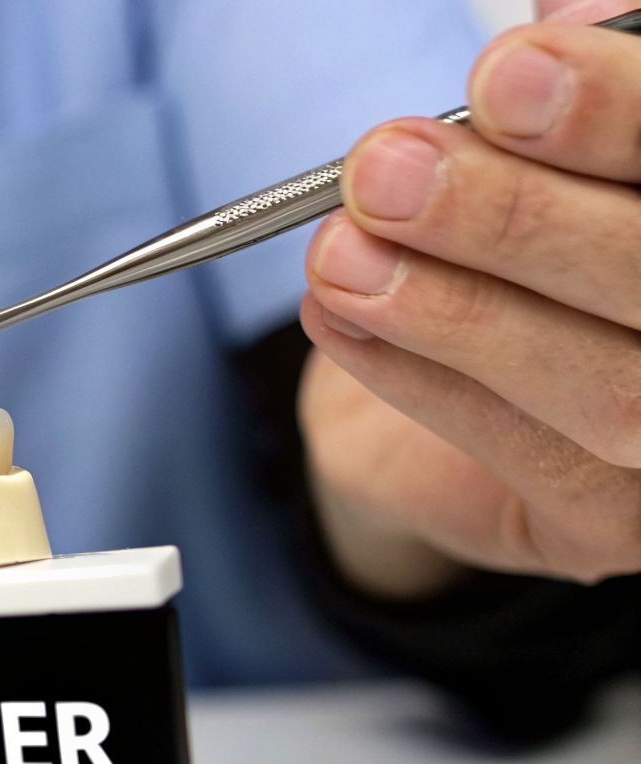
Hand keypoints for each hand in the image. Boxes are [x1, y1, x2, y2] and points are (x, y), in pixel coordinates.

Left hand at [298, 0, 640, 599]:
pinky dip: (418, 378)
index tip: (505, 75)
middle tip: (385, 170)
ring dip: (457, 311)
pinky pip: (523, 455)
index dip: (625, 117)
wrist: (466, 393)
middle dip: (518, 220)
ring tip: (342, 251)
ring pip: (610, 389)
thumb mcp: (551, 144)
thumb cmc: (532, 238)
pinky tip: (338, 318)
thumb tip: (550, 27)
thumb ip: (571, 87)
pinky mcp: (617, 526)